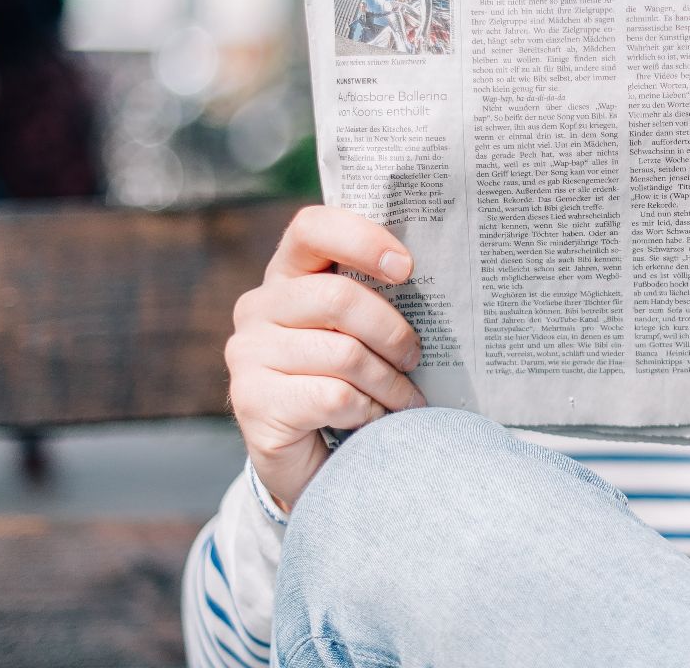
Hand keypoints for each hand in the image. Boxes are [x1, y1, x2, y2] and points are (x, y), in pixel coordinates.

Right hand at [227, 206, 426, 509]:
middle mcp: (258, 307)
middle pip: (338, 297)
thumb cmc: (348, 382)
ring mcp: (248, 354)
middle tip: (415, 357)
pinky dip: (368, 411)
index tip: (407, 269)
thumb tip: (442, 278)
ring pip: (344, 354)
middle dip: (392, 332)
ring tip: (404, 400)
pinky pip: (334, 396)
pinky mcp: (252, 401)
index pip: (312, 227)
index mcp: (287, 275)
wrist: (311, 462)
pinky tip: (372, 420)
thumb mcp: (360, 332)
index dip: (362, 240)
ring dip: (389, 383)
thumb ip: (376, 298)